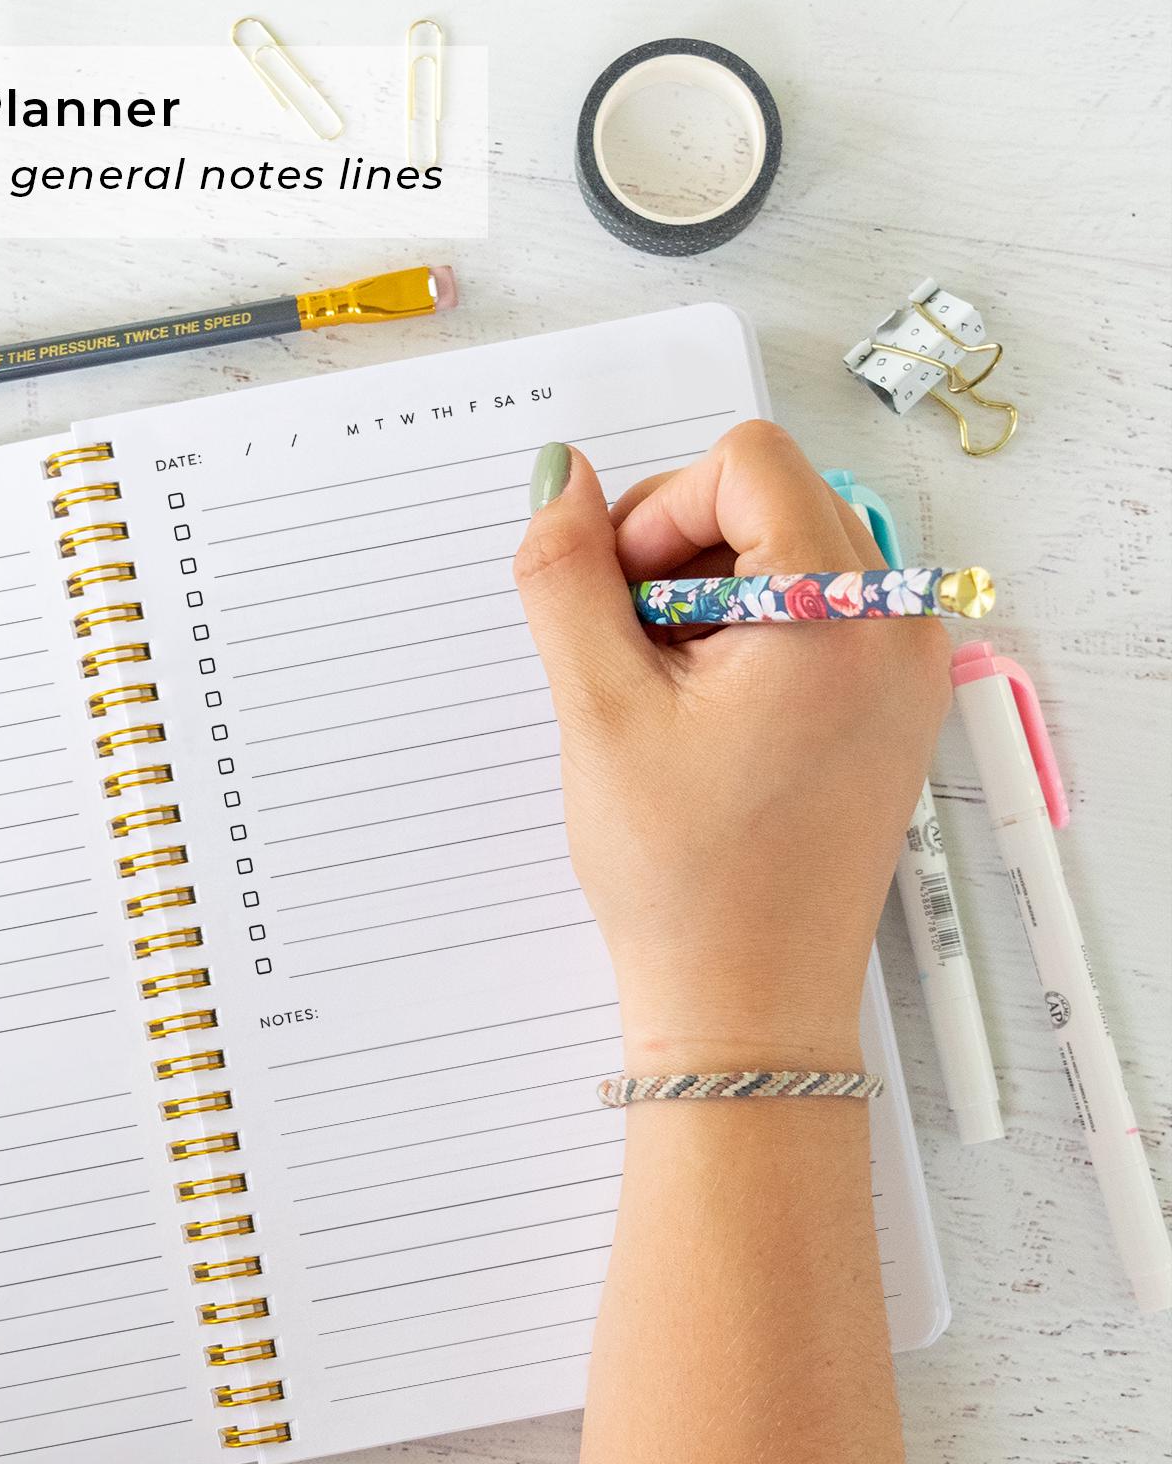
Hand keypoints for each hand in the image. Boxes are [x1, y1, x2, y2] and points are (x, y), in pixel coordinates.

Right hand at [513, 421, 950, 1072]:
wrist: (748, 1000)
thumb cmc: (684, 877)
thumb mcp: (598, 710)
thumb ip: (566, 576)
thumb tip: (559, 477)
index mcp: (840, 615)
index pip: (746, 463)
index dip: (657, 514)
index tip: (617, 605)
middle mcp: (896, 627)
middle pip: (770, 500)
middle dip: (677, 557)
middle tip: (631, 658)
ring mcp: (903, 667)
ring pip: (785, 554)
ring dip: (703, 599)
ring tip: (666, 699)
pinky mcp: (890, 704)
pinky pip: (810, 613)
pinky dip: (742, 637)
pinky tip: (703, 718)